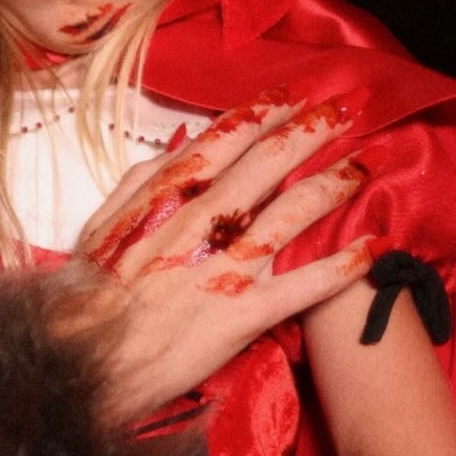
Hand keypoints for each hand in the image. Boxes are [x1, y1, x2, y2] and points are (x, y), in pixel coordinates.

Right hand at [75, 93, 374, 419]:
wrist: (85, 356)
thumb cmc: (88, 296)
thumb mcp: (101, 226)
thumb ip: (140, 183)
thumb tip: (179, 149)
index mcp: (169, 195)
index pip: (226, 139)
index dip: (264, 114)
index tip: (289, 99)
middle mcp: (206, 221)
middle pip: (270, 163)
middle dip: (310, 133)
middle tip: (340, 115)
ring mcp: (230, 265)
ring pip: (295, 212)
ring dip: (334, 184)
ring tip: (361, 168)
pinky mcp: (246, 311)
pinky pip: (305, 285)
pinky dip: (342, 266)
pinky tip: (371, 250)